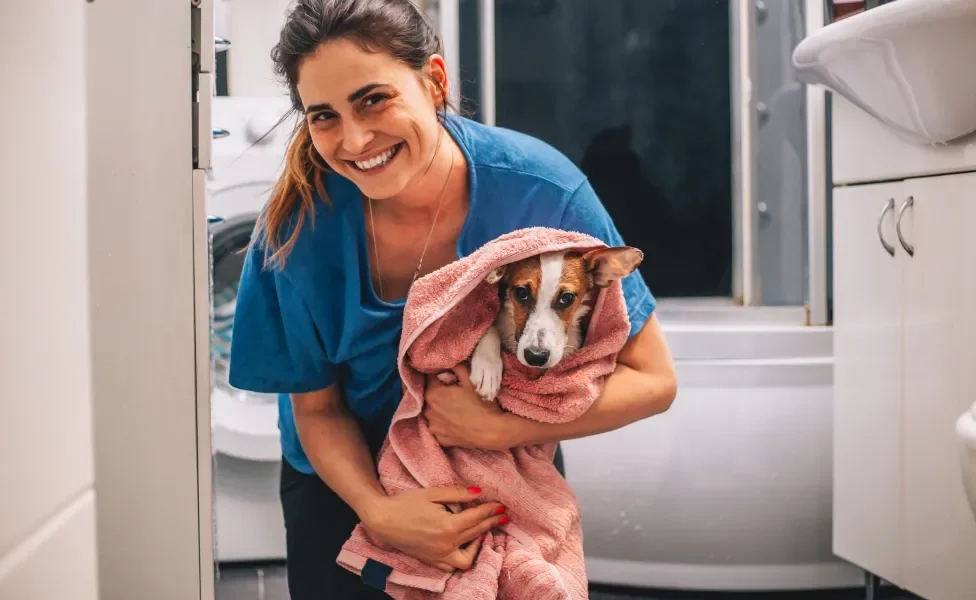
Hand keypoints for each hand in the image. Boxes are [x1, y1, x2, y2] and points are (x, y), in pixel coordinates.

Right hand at [361, 486, 506, 571]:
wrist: (382, 519)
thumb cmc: (406, 503)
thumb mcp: (433, 493)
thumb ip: (458, 494)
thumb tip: (479, 492)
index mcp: (448, 526)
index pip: (477, 517)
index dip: (491, 510)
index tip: (501, 505)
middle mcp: (446, 545)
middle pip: (476, 534)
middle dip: (491, 523)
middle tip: (502, 516)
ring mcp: (438, 556)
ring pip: (467, 559)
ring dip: (478, 546)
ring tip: (483, 533)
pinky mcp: (431, 561)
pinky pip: (452, 566)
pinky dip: (461, 558)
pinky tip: (464, 547)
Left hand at [424, 364, 510, 449]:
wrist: (490, 430)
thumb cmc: (480, 403)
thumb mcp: (470, 380)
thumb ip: (457, 367)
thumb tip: (451, 362)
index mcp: (433, 394)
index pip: (431, 379)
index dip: (441, 378)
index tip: (451, 380)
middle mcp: (428, 411)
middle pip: (431, 397)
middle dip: (440, 394)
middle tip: (455, 395)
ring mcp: (433, 426)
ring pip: (433, 413)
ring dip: (440, 410)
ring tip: (456, 411)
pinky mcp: (440, 439)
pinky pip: (439, 428)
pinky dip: (444, 425)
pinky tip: (456, 423)